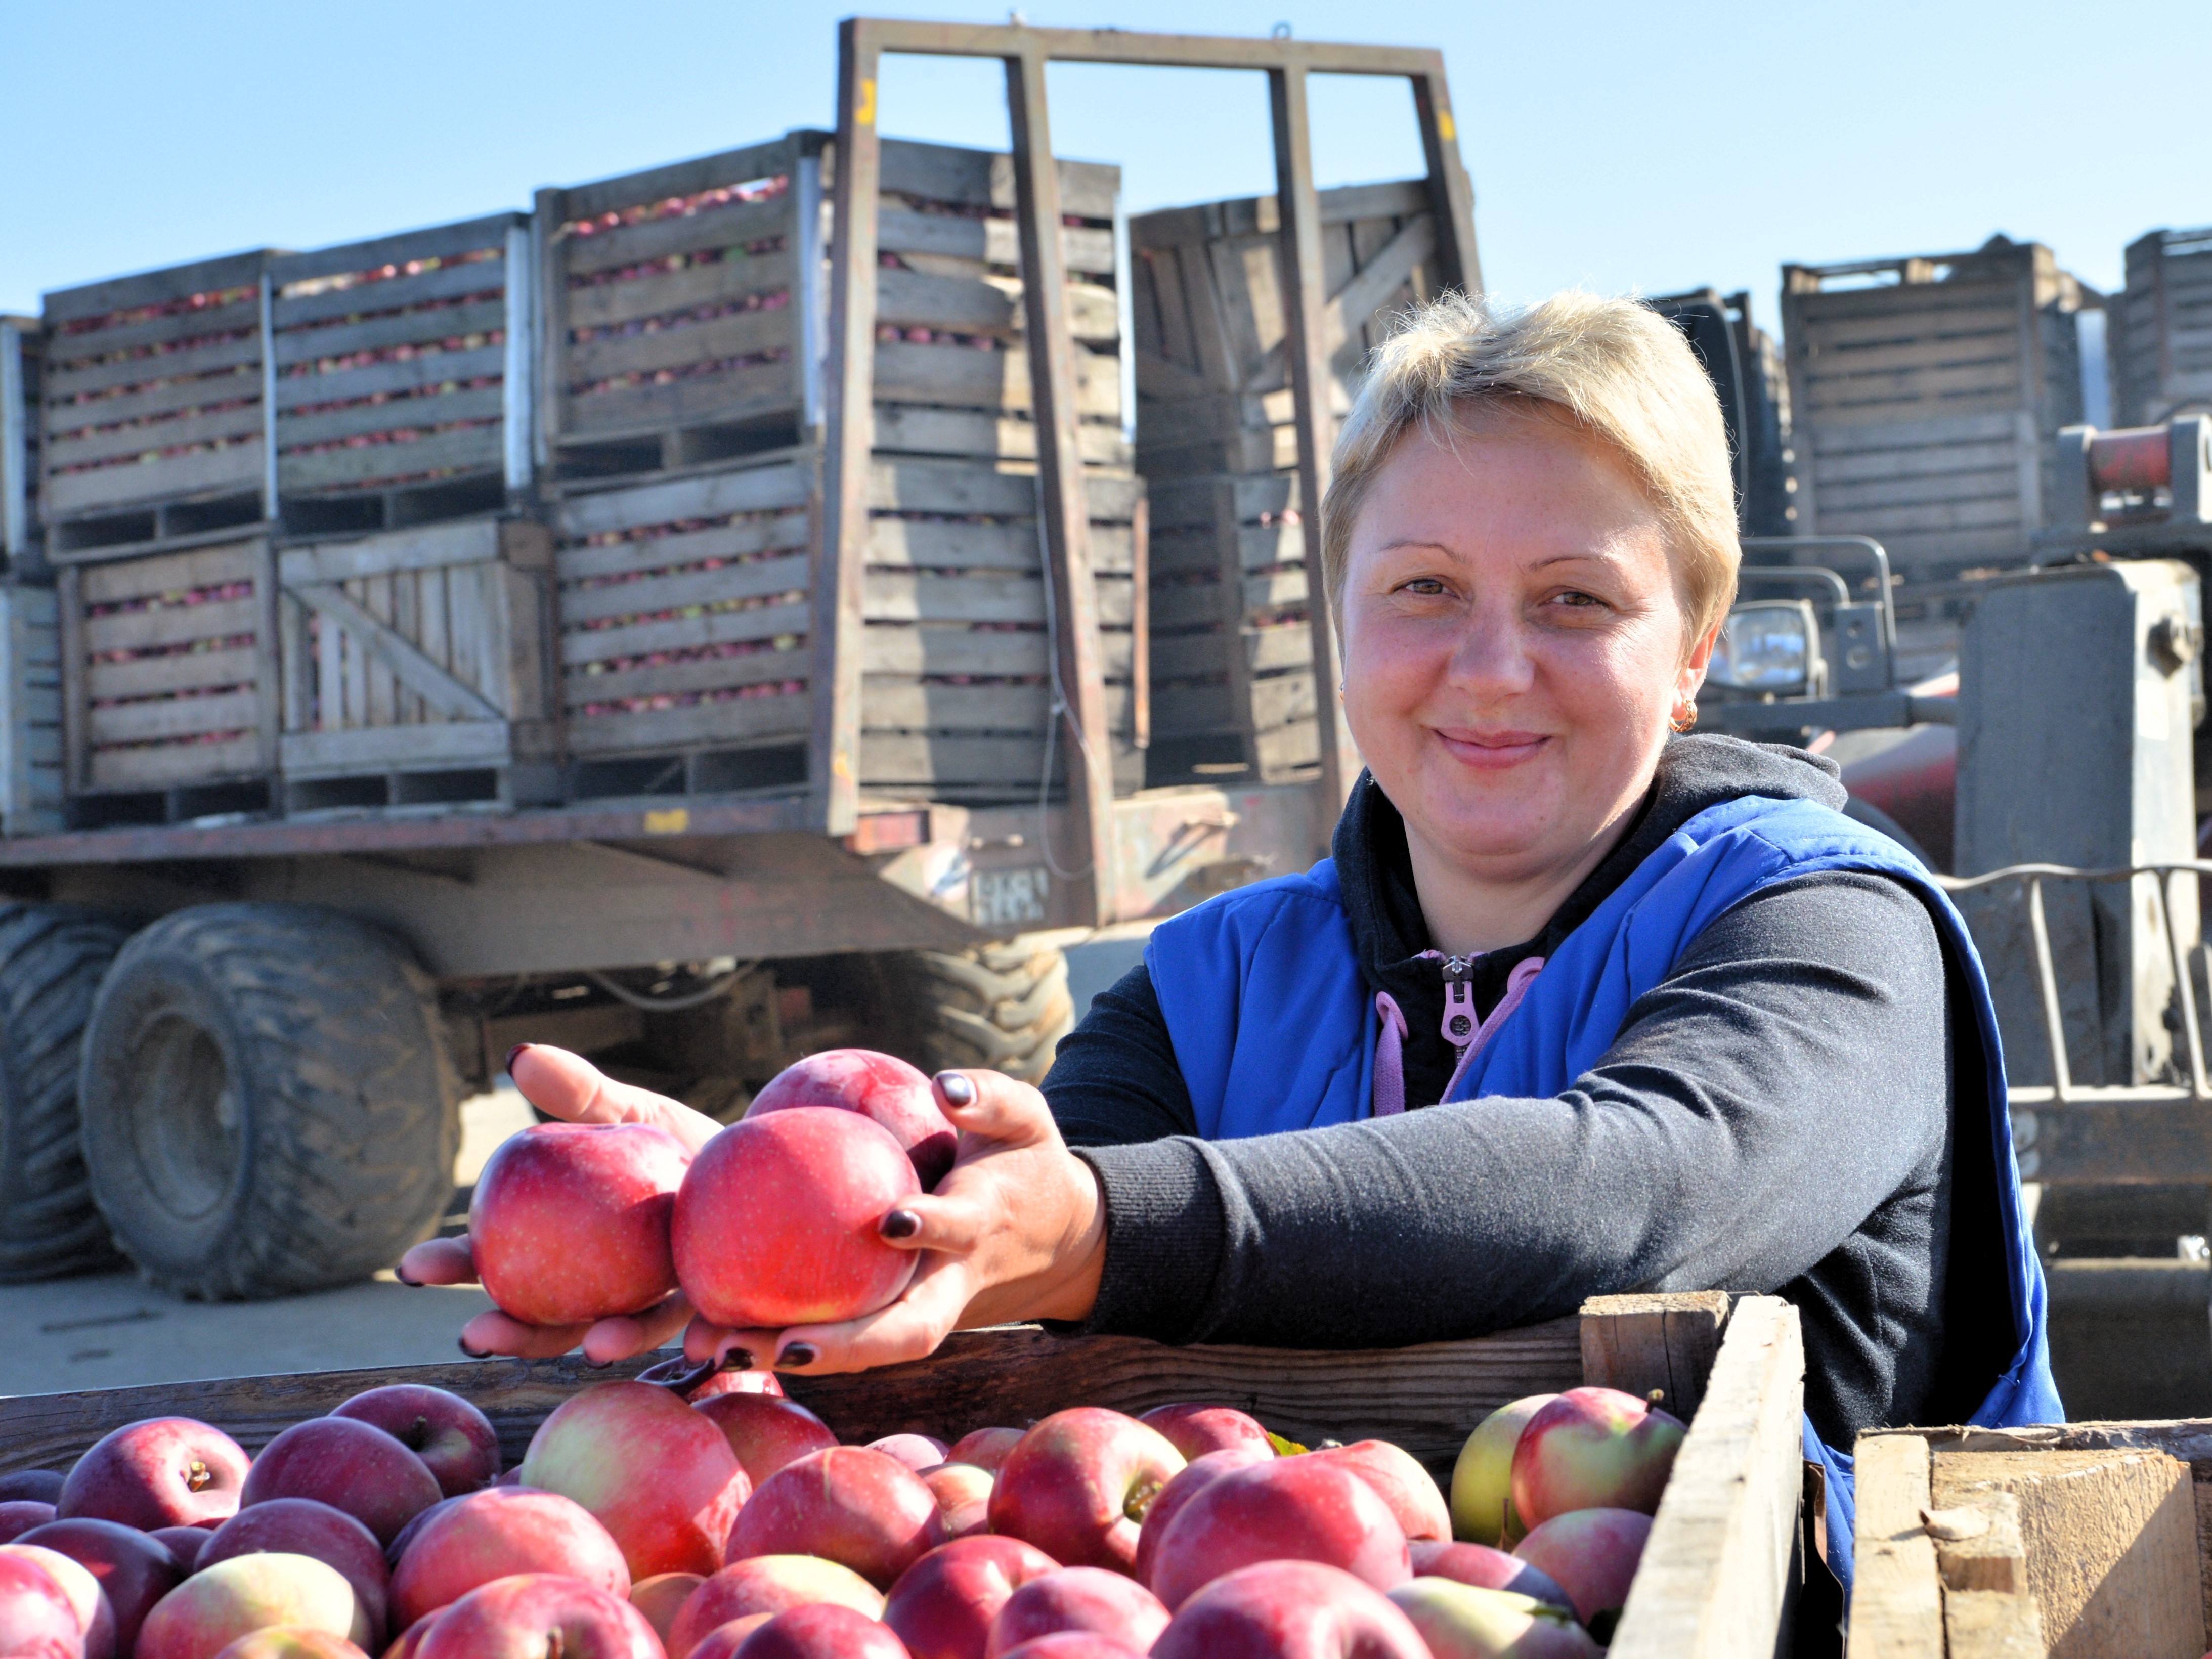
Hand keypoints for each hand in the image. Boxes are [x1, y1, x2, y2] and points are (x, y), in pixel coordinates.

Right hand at [396, 1044, 721, 1363]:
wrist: (755, 1160)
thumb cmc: (675, 1141)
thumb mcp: (628, 1113)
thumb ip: (577, 1094)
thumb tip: (517, 1058)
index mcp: (563, 1244)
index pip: (497, 1256)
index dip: (452, 1265)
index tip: (410, 1267)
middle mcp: (600, 1285)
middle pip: (543, 1315)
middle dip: (507, 1330)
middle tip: (473, 1334)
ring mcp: (653, 1301)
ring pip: (616, 1331)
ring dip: (600, 1343)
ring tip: (588, 1347)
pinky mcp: (712, 1304)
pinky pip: (700, 1323)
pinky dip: (694, 1335)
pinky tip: (695, 1344)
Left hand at [682, 1068, 1106, 1377]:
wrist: (1054, 1239)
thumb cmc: (1024, 1162)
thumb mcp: (1023, 1119)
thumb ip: (988, 1097)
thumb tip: (942, 1085)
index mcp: (981, 1229)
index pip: (957, 1233)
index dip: (930, 1227)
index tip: (891, 1219)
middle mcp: (950, 1284)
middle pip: (903, 1330)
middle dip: (843, 1345)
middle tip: (775, 1346)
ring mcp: (922, 1312)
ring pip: (861, 1348)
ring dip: (788, 1355)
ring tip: (712, 1348)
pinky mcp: (892, 1321)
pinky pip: (836, 1336)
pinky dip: (776, 1341)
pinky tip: (707, 1333)